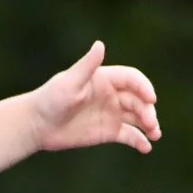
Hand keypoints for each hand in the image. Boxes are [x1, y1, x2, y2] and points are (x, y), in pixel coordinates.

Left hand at [29, 41, 161, 154]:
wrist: (38, 125)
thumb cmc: (50, 99)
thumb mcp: (69, 82)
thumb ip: (87, 65)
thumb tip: (100, 45)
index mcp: (104, 79)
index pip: (132, 79)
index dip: (144, 87)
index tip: (151, 100)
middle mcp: (111, 95)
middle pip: (138, 100)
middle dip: (148, 111)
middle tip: (151, 124)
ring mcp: (111, 113)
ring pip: (137, 118)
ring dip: (149, 125)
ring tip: (155, 135)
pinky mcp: (109, 131)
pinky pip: (129, 135)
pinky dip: (139, 141)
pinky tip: (145, 148)